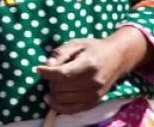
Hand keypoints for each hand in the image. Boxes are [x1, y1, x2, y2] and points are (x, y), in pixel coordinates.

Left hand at [35, 27, 151, 114]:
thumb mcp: (75, 44)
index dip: (46, 73)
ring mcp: (94, 95)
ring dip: (53, 91)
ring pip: (62, 99)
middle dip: (50, 80)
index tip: (38, 69)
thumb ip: (60, 54)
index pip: (62, 74)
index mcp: (88, 65)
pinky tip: (51, 98)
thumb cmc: (93, 48)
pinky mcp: (93, 102)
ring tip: (55, 82)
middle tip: (50, 73)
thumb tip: (46, 67)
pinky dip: (58, 106)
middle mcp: (93, 83)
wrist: (116, 58)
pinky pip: (71, 110)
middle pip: (60, 88)